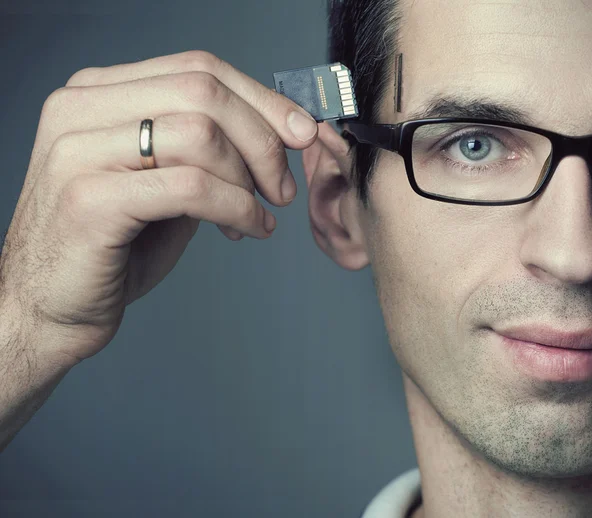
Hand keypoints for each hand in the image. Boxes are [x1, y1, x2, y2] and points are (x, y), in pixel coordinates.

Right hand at [0, 50, 318, 363]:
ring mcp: (79, 150)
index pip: (197, 69)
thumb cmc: (111, 248)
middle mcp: (82, 109)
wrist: (51, 306)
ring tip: (263, 213)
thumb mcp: (161, 184)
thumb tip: (271, 138)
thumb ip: (202, 153)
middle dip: (262, 139)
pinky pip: (189, 186)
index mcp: (98, 94)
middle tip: (281, 186)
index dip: (260, 99)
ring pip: (199, 133)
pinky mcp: (89, 198)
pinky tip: (248, 229)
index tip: (299, 132)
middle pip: (203, 90)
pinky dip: (236, 207)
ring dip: (249, 178)